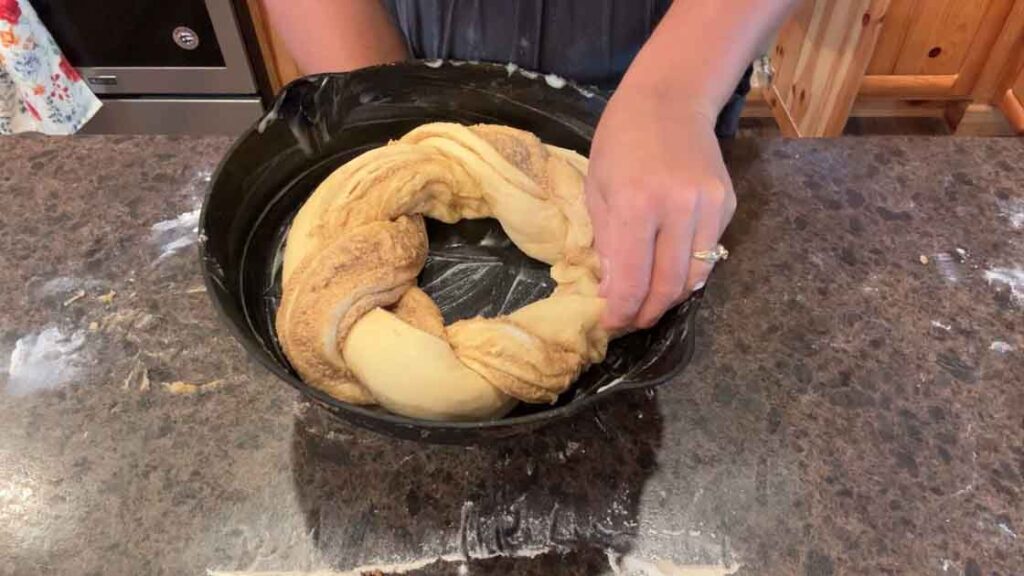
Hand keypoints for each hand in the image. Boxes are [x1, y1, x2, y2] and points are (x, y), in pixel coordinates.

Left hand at [586, 89, 735, 332]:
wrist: (670, 98)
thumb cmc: (621, 140)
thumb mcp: (597, 189)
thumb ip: (607, 243)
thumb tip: (612, 293)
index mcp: (636, 203)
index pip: (633, 280)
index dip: (621, 312)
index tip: (611, 323)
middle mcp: (679, 207)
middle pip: (669, 287)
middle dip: (647, 313)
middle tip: (631, 321)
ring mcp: (710, 205)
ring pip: (695, 278)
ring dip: (670, 298)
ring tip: (649, 302)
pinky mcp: (729, 203)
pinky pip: (709, 253)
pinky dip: (688, 270)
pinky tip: (669, 266)